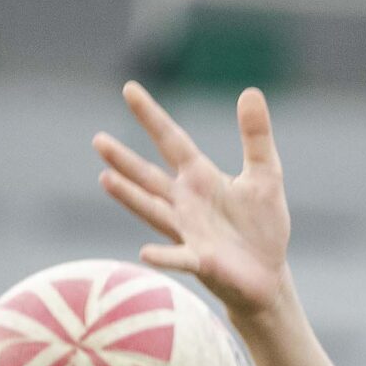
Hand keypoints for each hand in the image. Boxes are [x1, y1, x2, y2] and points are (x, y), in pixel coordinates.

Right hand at [94, 82, 291, 317]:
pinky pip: (179, 257)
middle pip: (149, 176)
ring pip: (153, 210)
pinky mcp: (200, 261)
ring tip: (105, 179)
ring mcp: (188, 232)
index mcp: (201, 178)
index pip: (172, 140)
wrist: (267, 276)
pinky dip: (163, 255)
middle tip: (98, 139)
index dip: (151, 116)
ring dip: (131, 197)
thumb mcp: (266, 175)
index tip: (129, 89)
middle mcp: (186, 202)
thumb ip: (256, 137)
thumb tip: (250, 91)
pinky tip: (145, 252)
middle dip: (124, 160)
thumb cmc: (262, 226)